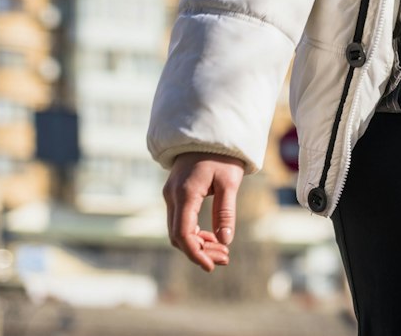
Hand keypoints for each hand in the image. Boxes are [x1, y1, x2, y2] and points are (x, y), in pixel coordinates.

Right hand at [163, 151, 247, 270]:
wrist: (209, 134)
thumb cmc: (223, 156)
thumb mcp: (229, 182)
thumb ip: (225, 211)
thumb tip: (225, 240)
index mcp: (185, 193)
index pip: (183, 233)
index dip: (195, 253)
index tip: (210, 266)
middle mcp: (172, 196)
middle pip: (179, 235)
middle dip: (200, 251)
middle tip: (224, 259)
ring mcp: (171, 196)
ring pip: (178, 230)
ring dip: (198, 244)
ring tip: (222, 253)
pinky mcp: (175, 195)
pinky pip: (180, 221)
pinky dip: (194, 233)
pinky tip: (213, 238)